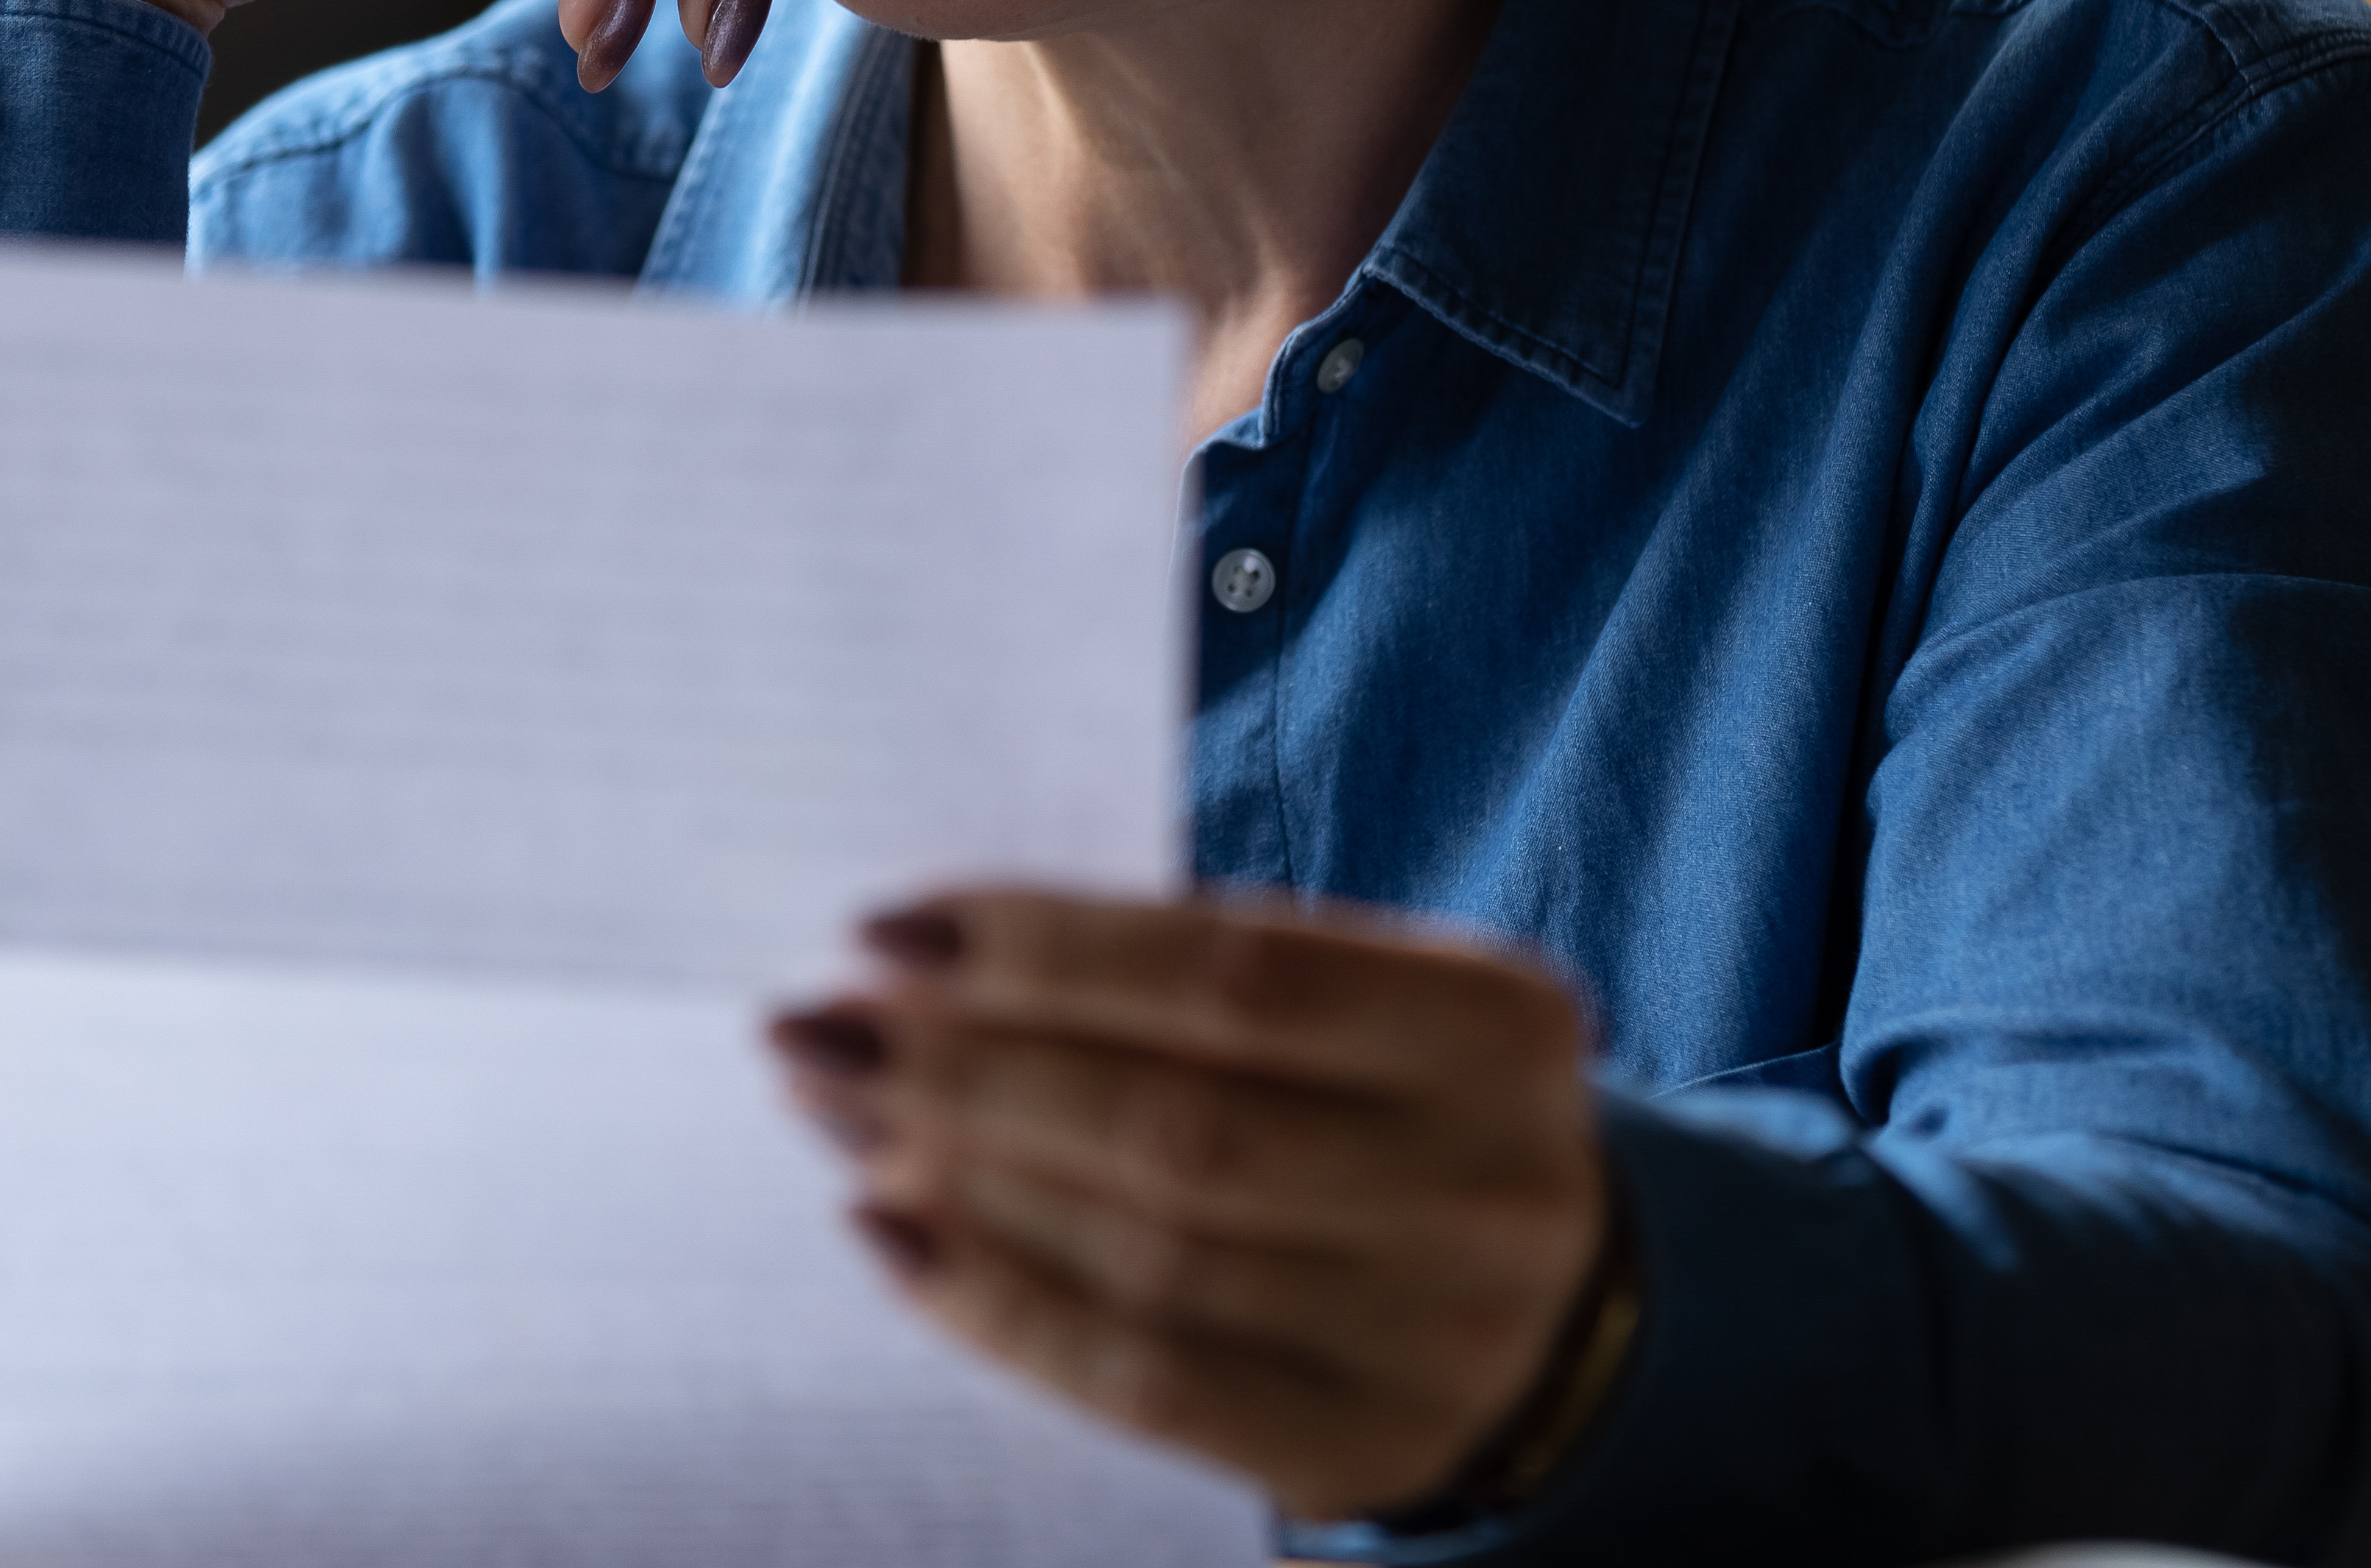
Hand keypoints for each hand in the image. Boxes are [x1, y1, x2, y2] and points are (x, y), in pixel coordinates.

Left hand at [768, 889, 1611, 1520]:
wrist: (1557, 1316)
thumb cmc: (1392, 1110)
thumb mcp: (1363, 1012)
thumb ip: (1196, 982)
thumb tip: (926, 961)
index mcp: (1494, 1022)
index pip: (1231, 971)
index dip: (1044, 949)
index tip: (884, 928)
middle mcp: (1485, 1178)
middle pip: (1175, 1123)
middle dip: (966, 1070)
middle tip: (813, 1026)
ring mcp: (1434, 1329)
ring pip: (1147, 1256)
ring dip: (960, 1181)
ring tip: (836, 1117)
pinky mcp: (1361, 1443)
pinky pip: (1145, 1378)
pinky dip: (998, 1306)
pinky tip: (893, 1240)